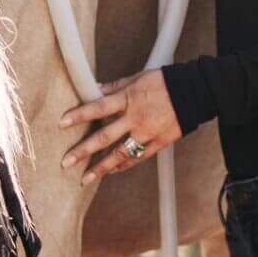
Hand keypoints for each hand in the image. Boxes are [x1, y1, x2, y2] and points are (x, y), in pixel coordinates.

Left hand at [60, 68, 183, 183]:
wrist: (196, 92)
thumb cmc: (165, 81)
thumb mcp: (138, 77)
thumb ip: (115, 86)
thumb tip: (94, 88)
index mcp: (128, 99)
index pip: (98, 108)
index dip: (79, 116)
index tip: (61, 124)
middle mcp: (135, 118)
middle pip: (104, 137)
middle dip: (83, 151)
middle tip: (66, 162)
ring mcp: (147, 133)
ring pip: (120, 154)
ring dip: (101, 167)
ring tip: (85, 178)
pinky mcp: (159, 143)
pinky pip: (138, 157)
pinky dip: (124, 165)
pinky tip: (111, 171)